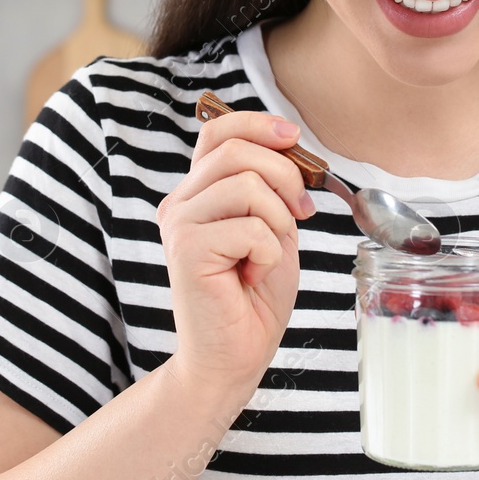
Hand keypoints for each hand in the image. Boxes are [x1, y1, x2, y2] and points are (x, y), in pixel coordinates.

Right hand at [157, 108, 316, 403]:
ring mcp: (179, 224)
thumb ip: (271, 188)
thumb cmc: (255, 298)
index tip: (292, 136)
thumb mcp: (273, 228)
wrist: (235, 356)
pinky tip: (252, 276)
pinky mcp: (186, 249)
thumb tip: (289, 144)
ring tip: (266, 256)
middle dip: (285, 176)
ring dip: (277, 223)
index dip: (257, 123)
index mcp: (198, 192)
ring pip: (248, 185)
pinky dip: (269, 254)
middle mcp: (181, 202)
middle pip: (238, 150)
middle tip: (299, 215)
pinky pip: (252, 228)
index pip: (217, 130)